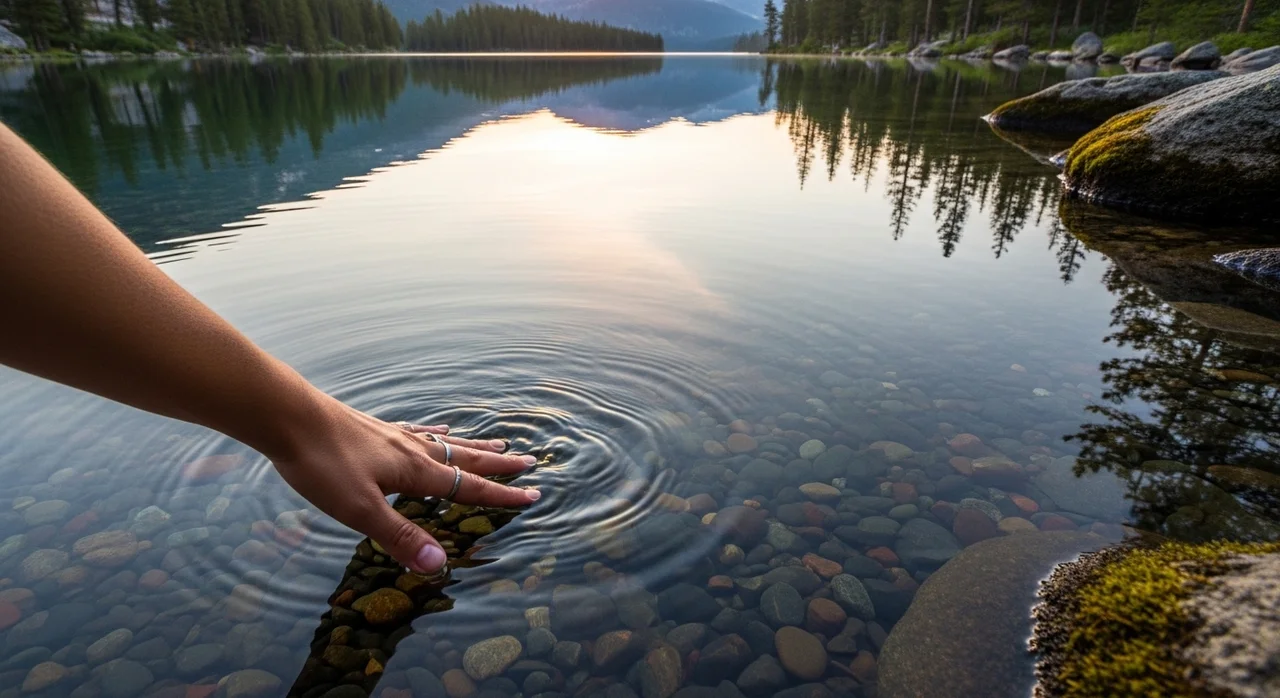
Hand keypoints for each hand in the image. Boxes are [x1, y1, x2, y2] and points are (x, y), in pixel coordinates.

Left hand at [267, 396, 539, 573]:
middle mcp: (413, 450)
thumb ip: (399, 537)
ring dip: (476, 448)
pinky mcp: (376, 429)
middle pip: (466, 459)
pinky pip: (420, 431)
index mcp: (415, 472)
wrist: (288, 416)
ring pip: (447, 442)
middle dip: (499, 467)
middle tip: (531, 463)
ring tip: (499, 446)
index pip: (467, 487)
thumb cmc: (321, 464)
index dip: (500, 496)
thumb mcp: (359, 510)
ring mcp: (395, 436)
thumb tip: (438, 565)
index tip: (533, 496)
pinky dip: (439, 432)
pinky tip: (442, 428)